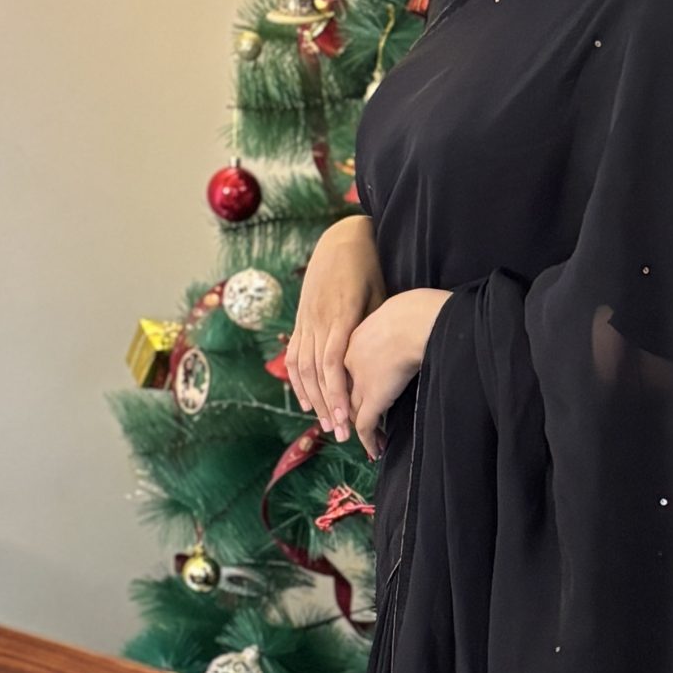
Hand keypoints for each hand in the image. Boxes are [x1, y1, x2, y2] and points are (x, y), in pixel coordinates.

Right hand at [285, 214, 385, 441]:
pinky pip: (294, 354)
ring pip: (301, 366)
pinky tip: (305, 399)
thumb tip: (375, 362)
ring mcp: (306, 320)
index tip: (347, 419)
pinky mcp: (301, 319)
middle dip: (326, 405)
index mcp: (339, 315)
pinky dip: (297, 380)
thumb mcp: (378, 295)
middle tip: (339, 433)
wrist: (342, 239)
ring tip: (324, 423)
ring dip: (311, 397)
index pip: (333, 363)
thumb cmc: (369, 267)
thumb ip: (372, 327)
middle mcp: (318, 320)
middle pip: (316, 371)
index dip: (337, 393)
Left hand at [345, 288, 452, 458]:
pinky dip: (369, 439)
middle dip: (347, 411)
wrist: (414, 320)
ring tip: (368, 442)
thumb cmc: (413, 311)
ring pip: (351, 411)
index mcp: (351, 340)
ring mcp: (359, 382)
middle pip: (342, 393)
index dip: (348, 387)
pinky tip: (376, 449)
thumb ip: (390, 325)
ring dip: (358, 429)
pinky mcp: (373, 397)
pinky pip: (365, 424)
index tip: (353, 397)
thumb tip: (402, 328)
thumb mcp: (393, 313)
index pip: (344, 371)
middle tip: (354, 425)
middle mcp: (348, 363)